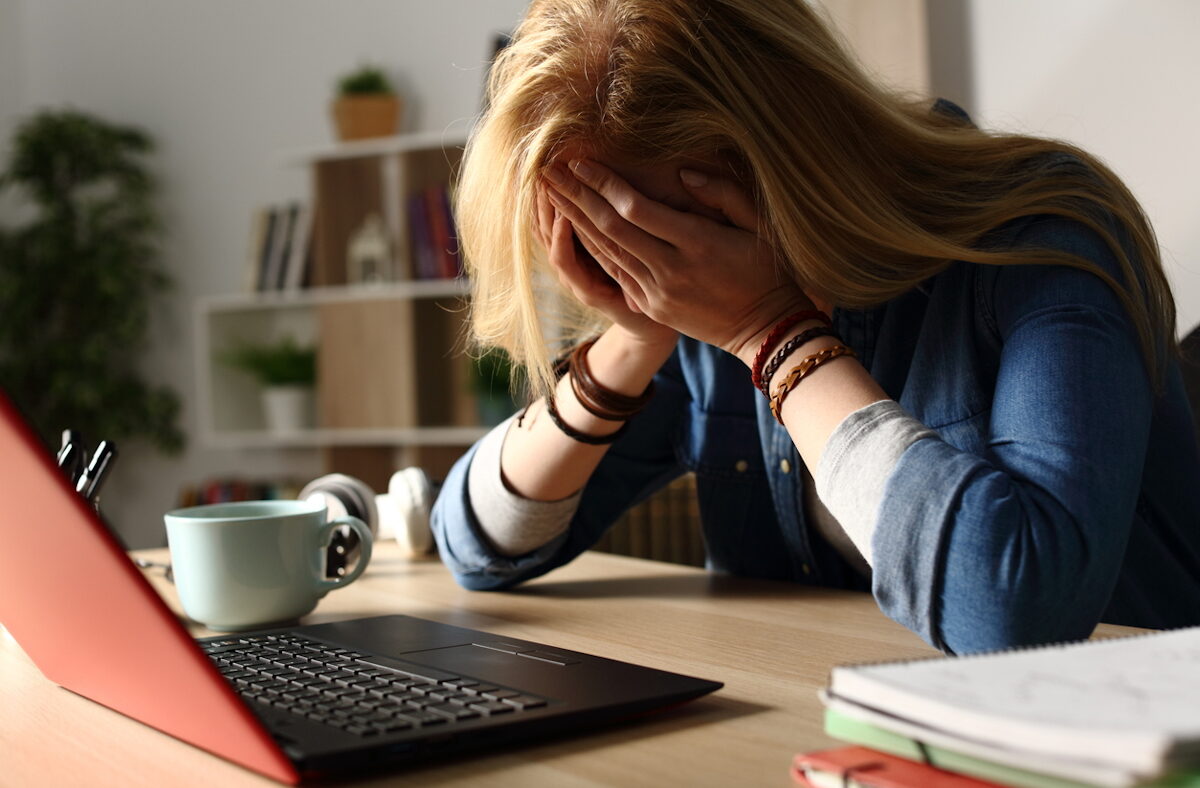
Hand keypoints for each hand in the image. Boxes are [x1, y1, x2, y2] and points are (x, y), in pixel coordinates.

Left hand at [543, 159, 813, 361]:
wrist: (767, 330)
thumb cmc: (769, 269)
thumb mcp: (759, 224)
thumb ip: (724, 193)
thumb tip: (684, 173)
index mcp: (698, 244)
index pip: (636, 209)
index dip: (603, 184)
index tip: (580, 160)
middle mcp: (671, 270)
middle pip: (610, 228)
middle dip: (575, 196)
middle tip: (547, 169)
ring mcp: (657, 292)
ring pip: (605, 251)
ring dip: (574, 220)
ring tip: (550, 192)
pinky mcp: (652, 306)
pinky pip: (613, 272)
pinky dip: (589, 248)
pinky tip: (572, 227)